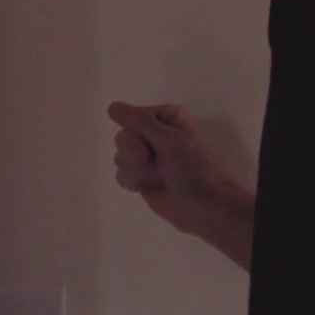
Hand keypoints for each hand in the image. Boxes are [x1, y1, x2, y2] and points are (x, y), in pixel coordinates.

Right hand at [106, 100, 236, 236]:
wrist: (203, 207)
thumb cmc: (193, 169)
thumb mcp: (169, 140)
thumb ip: (139, 122)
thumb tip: (112, 106)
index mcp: (165, 117)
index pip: (132, 115)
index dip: (138, 133)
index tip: (152, 144)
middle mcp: (154, 133)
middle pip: (123, 137)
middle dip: (136, 154)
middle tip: (155, 162)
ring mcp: (146, 156)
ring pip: (120, 157)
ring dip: (139, 171)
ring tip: (159, 178)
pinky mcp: (140, 177)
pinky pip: (121, 175)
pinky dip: (136, 182)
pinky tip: (152, 187)